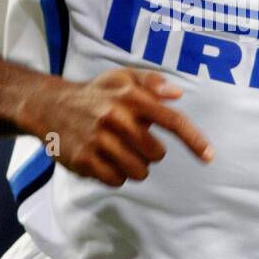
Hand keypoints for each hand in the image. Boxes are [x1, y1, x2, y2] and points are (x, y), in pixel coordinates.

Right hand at [33, 66, 213, 187]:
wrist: (48, 105)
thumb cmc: (95, 93)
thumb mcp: (121, 78)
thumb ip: (151, 82)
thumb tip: (177, 94)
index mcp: (131, 98)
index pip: (172, 120)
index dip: (194, 140)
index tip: (209, 156)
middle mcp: (116, 118)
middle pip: (156, 154)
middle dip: (149, 153)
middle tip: (132, 141)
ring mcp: (99, 140)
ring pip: (138, 171)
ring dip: (133, 166)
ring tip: (117, 151)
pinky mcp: (84, 160)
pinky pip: (116, 181)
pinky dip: (114, 175)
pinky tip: (103, 160)